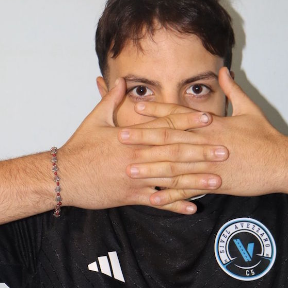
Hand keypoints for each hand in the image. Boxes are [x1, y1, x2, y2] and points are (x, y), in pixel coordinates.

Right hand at [58, 78, 229, 213]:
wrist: (63, 177)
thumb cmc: (79, 147)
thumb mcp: (94, 119)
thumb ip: (111, 99)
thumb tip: (122, 80)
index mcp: (131, 137)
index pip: (165, 127)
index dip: (188, 122)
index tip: (209, 119)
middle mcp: (138, 157)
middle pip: (175, 153)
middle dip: (201, 151)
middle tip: (225, 150)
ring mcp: (136, 179)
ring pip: (171, 180)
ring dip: (195, 180)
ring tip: (218, 181)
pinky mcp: (131, 197)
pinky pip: (157, 202)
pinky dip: (175, 205)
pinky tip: (193, 207)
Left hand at [119, 67, 287, 204]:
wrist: (282, 162)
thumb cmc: (266, 136)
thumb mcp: (249, 108)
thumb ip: (233, 90)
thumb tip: (223, 71)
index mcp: (212, 125)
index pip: (179, 115)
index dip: (157, 111)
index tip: (136, 107)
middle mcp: (206, 143)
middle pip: (170, 140)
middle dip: (144, 139)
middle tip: (120, 139)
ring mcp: (209, 164)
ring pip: (174, 167)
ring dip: (151, 169)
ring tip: (129, 170)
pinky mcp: (215, 183)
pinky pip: (189, 190)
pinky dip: (171, 195)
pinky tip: (154, 199)